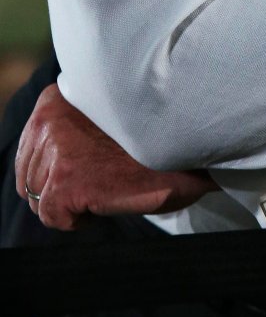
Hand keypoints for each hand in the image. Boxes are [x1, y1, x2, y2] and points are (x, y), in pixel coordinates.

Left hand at [15, 82, 214, 230]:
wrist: (186, 149)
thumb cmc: (153, 134)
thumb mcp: (103, 114)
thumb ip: (71, 123)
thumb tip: (51, 153)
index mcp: (55, 97)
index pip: (30, 144)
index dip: (55, 164)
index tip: (83, 167)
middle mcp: (49, 118)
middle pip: (29, 173)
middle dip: (59, 185)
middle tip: (98, 180)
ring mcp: (56, 150)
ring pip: (37, 196)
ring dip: (68, 201)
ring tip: (103, 188)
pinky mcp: (66, 181)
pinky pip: (51, 215)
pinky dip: (74, 219)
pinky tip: (102, 203)